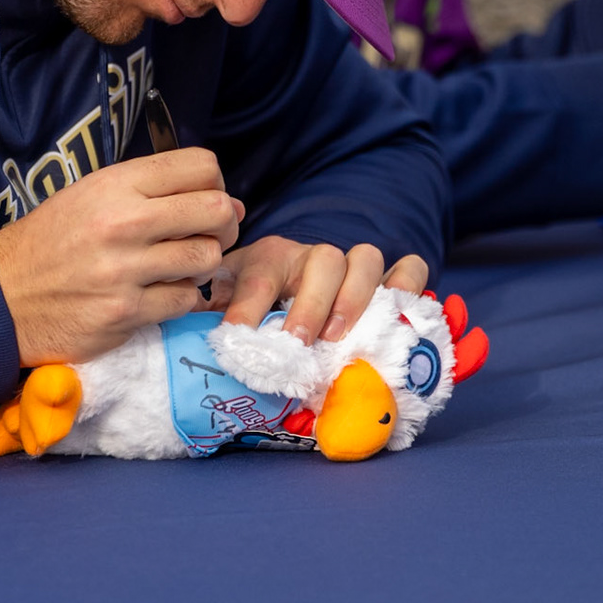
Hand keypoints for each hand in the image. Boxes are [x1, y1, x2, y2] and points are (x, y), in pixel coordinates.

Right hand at [0, 148, 243, 365]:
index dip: (214, 183)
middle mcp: (123, 222)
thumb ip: (152, 192)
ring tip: (177, 266)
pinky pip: (183, 301)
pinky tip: (156, 293)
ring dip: (201, 265)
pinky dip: (178, 298)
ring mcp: (125, 271)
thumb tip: (233, 204)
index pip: (200, 166)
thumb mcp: (88, 196)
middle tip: (207, 236)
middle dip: (223, 224)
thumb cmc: (48, 243)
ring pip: (207, 259)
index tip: (203, 200)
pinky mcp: (125, 314)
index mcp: (114, 185)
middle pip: (216, 210)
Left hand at [212, 236, 429, 345]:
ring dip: (354, 298)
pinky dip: (407, 287)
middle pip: (322, 261)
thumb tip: (192, 346)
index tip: (236, 336)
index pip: (259, 274)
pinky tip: (395, 314)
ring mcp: (353, 266)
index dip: (248, 305)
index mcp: (269, 258)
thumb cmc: (256, 308)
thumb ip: (214, 321)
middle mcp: (313, 257)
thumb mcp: (228, 308)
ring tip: (337, 337)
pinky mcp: (387, 280)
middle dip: (310, 303)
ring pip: (365, 259)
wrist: (291, 290)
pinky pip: (410, 268)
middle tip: (297, 340)